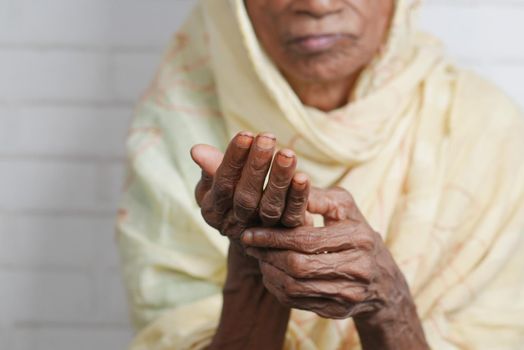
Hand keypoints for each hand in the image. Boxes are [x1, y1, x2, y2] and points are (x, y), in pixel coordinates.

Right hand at [191, 131, 309, 239]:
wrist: (257, 236)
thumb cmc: (234, 196)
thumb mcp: (219, 182)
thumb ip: (213, 166)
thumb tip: (196, 150)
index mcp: (213, 210)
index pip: (223, 183)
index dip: (234, 159)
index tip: (246, 134)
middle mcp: (234, 224)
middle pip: (245, 196)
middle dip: (257, 165)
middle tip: (267, 137)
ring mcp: (261, 233)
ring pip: (270, 206)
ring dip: (279, 179)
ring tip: (287, 153)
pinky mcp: (287, 236)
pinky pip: (292, 216)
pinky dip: (297, 196)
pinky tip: (302, 176)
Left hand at [241, 187, 413, 319]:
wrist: (383, 281)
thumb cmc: (356, 233)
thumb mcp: (345, 208)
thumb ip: (319, 197)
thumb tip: (291, 183)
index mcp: (358, 238)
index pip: (307, 239)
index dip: (274, 236)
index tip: (250, 232)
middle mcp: (357, 268)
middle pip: (298, 266)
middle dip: (268, 255)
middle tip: (249, 245)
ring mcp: (348, 293)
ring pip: (295, 288)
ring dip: (269, 272)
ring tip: (258, 257)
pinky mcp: (337, 310)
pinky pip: (297, 302)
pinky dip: (277, 288)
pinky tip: (271, 273)